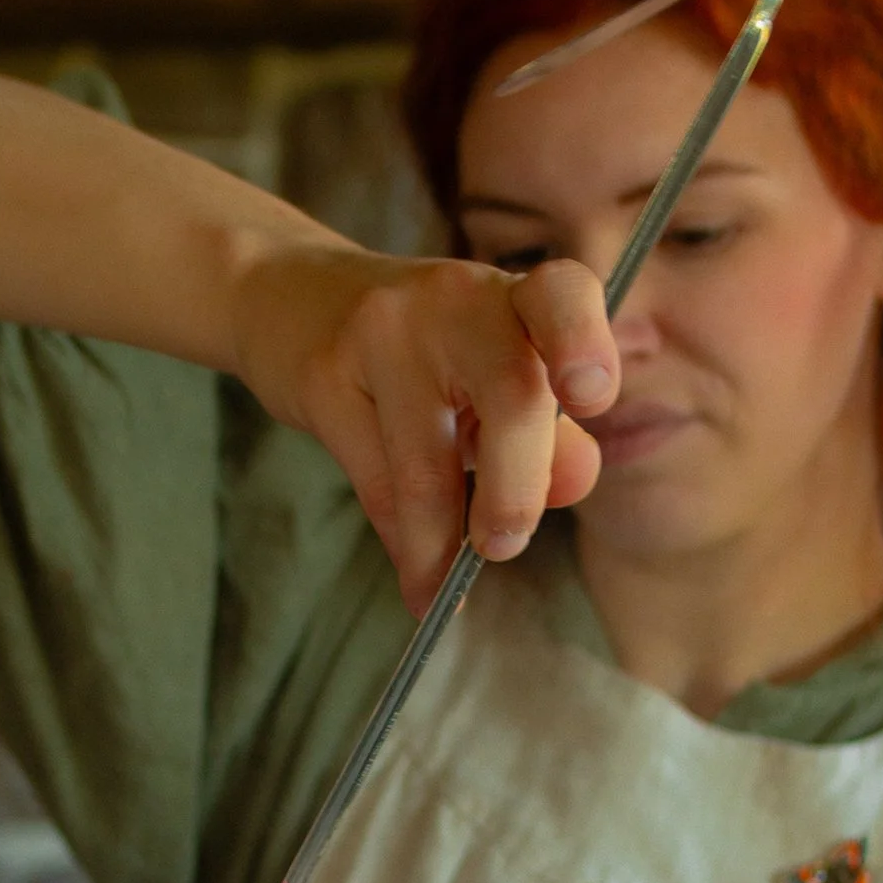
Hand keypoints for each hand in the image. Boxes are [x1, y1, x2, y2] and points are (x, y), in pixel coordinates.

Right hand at [226, 239, 619, 612]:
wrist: (292, 299)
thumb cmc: (422, 353)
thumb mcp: (493, 379)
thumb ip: (549, 435)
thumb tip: (573, 485)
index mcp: (514, 297)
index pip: (563, 296)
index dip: (584, 343)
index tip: (590, 400)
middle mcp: (455, 302)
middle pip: (508, 396)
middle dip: (516, 492)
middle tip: (504, 546)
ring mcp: (383, 333)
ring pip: (427, 463)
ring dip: (441, 544)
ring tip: (445, 586)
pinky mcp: (325, 378)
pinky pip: (376, 483)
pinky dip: (404, 549)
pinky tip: (419, 582)